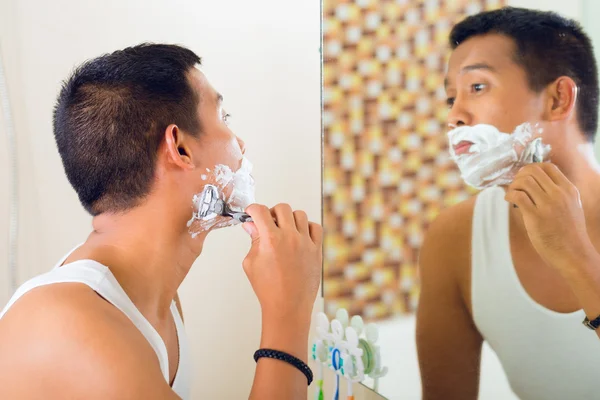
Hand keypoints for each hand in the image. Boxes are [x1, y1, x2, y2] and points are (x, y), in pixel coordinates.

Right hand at [241, 203, 322, 327]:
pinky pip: (316, 228)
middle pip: (282, 208)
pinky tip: (300, 235)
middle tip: (268, 222)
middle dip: (272, 212)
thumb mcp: (251, 263)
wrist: (288, 307)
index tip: (252, 213)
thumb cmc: (268, 289)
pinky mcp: (316, 250)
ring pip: (300, 215)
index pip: (260, 211)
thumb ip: (253, 240)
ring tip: (284, 230)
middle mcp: (290, 237)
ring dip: (290, 219)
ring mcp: (306, 243)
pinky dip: (308, 227)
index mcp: (271, 239)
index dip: (253, 209)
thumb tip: (250, 225)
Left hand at [505, 163, 593, 272]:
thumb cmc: (569, 233)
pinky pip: (518, 196)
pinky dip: (509, 195)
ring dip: (513, 185)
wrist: (574, 255)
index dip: (532, 168)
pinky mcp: (536, 217)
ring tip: (512, 194)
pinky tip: (509, 201)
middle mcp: (560, 194)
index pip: (548, 167)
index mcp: (569, 190)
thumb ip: (559, 194)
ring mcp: (548, 205)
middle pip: (533, 171)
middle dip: (519, 175)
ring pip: (525, 181)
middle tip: (515, 186)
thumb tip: (538, 184)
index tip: (524, 177)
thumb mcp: (572, 207)